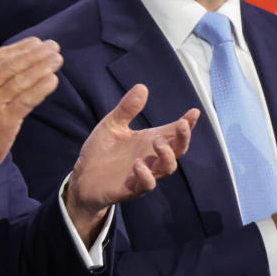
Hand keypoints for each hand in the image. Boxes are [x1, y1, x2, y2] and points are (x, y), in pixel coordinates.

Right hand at [0, 38, 61, 196]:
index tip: (38, 42)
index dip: (20, 47)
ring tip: (57, 59)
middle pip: (12, 65)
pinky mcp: (3, 122)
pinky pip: (26, 100)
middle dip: (36, 54)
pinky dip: (41, 88)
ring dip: (43, 67)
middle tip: (54, 47)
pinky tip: (53, 80)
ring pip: (21, 80)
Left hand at [65, 84, 199, 244]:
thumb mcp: (112, 125)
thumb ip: (127, 109)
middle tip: (181, 125)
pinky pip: (147, 184)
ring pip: (168, 168)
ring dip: (167, 155)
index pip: (173, 132)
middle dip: (183, 138)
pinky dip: (146, 175)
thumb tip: (142, 87)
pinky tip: (138, 164)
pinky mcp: (132, 188)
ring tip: (157, 142)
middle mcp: (151, 157)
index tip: (194, 112)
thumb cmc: (101, 151)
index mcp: (148, 141)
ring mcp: (144, 174)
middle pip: (178, 150)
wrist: (82, 177)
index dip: (187, 123)